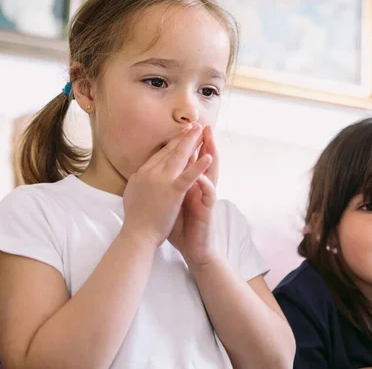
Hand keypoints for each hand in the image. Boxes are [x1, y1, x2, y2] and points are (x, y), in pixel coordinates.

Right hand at [120, 124, 210, 246]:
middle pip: (170, 150)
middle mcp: (150, 172)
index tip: (182, 133)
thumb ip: (140, 181)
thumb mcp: (134, 193)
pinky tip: (208, 157)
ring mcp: (162, 180)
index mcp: (142, 173)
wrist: (137, 234)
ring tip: (202, 130)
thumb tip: (141, 173)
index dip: (173, 142)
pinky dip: (199, 166)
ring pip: (179, 156)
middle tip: (194, 125)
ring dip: (191, 142)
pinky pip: (188, 175)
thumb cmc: (136, 218)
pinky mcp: (172, 191)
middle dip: (184, 137)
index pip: (160, 154)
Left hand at [169, 125, 218, 268]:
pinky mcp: (208, 208)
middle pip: (204, 160)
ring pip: (211, 172)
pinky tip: (201, 174)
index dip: (190, 144)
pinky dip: (205, 183)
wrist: (193, 247)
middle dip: (204, 142)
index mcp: (191, 184)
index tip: (187, 127)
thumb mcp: (174, 201)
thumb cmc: (181, 225)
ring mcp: (205, 197)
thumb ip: (170, 186)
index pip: (191, 160)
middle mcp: (201, 187)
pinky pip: (208, 193)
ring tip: (208, 139)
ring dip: (211, 155)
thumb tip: (158, 172)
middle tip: (203, 125)